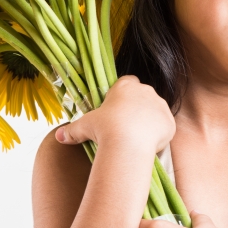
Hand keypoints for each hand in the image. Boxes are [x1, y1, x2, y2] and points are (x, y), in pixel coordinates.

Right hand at [55, 76, 174, 154]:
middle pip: (142, 96)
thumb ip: (72, 130)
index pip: (127, 83)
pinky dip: (158, 134)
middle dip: (136, 108)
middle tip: (125, 126)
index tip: (115, 109)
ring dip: (148, 121)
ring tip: (136, 138)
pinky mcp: (170, 122)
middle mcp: (145, 91)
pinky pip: (165, 126)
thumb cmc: (104, 130)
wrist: (128, 144)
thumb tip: (58, 137)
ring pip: (155, 111)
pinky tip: (148, 144)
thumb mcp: (84, 127)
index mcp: (126, 86)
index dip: (122, 95)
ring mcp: (160, 105)